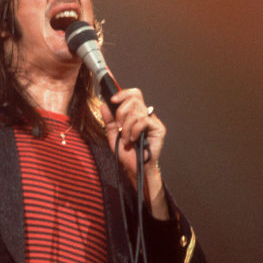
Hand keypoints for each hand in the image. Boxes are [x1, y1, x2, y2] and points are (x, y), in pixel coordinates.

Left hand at [100, 89, 168, 218]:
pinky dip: (134, 130)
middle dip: (121, 112)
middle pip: (134, 98)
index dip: (122, 93)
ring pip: (136, 111)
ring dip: (126, 126)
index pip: (133, 94)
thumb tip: (104, 105)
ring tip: (127, 138)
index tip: (112, 99)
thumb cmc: (127, 154)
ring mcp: (153, 121)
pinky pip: (143, 121)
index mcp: (135, 114)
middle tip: (119, 126)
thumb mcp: (113, 135)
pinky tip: (133, 139)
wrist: (134, 169)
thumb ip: (109, 120)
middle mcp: (145, 115)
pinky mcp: (158, 129)